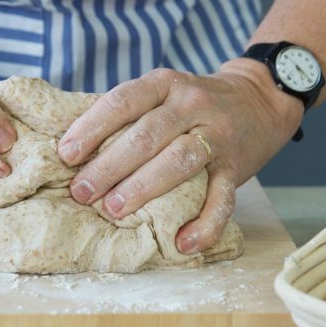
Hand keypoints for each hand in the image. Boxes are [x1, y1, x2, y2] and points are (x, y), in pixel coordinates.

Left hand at [57, 61, 302, 253]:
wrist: (259, 99)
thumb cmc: (192, 103)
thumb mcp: (163, 92)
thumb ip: (130, 114)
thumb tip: (73, 149)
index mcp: (165, 83)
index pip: (123, 101)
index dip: (91, 127)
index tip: (66, 155)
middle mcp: (192, 104)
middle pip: (146, 135)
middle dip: (108, 165)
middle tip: (80, 192)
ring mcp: (217, 135)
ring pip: (178, 161)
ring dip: (142, 187)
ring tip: (113, 209)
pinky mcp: (237, 166)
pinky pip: (223, 198)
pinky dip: (204, 224)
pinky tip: (182, 243)